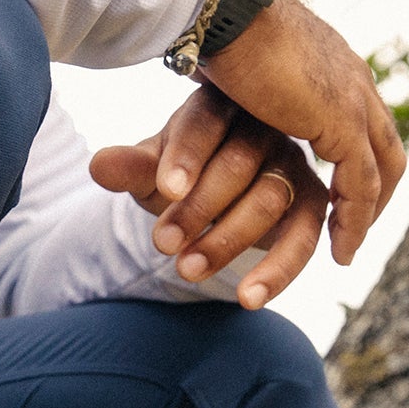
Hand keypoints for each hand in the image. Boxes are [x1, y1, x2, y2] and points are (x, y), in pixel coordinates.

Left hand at [90, 85, 330, 309]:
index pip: (204, 124)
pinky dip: (280, 270)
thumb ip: (133, 168)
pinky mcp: (310, 201)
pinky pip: (303, 236)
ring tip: (187, 272)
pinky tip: (250, 299)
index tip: (165, 190)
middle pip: (239, 164)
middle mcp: (264, 129)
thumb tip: (98, 166)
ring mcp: (292, 163)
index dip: (185, 157)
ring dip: (228, 239)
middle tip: (163, 244)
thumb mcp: (153, 172)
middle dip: (199, 207)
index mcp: (220, 107)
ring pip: (270, 197)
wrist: (212, 192)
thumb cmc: (179, 174)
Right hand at [193, 0, 406, 265]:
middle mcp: (357, 81)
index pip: (365, 122)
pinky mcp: (344, 123)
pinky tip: (339, 250)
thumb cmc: (220, 31)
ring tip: (345, 251)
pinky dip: (355, 221)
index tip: (339, 195)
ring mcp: (357, 101)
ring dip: (366, 216)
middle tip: (352, 229)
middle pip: (387, 148)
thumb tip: (226, 89)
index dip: (358, 161)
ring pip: (382, 172)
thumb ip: (252, 90)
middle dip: (375, 194)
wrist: (226, 12)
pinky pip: (361, 186)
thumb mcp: (244, 70)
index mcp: (337, 66)